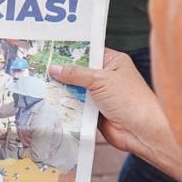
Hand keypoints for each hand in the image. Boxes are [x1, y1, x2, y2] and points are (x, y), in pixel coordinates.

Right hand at [49, 49, 181, 180]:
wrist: (142, 131)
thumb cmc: (129, 100)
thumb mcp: (101, 80)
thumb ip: (76, 74)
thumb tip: (54, 68)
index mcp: (113, 62)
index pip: (88, 51)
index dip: (70, 51)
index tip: (50, 50)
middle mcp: (107, 77)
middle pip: (79, 71)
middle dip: (62, 72)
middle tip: (40, 67)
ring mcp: (100, 95)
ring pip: (76, 90)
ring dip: (63, 90)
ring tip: (40, 83)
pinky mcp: (95, 112)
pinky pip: (76, 106)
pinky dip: (66, 105)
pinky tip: (50, 101)